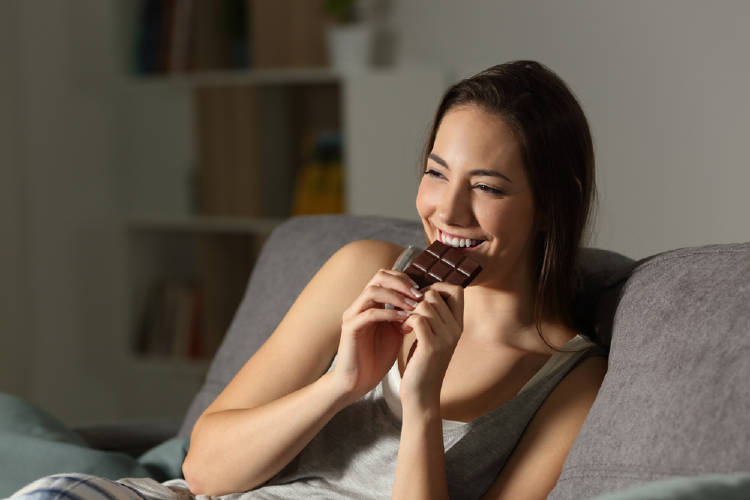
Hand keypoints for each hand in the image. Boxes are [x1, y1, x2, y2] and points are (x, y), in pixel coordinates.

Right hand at [333, 269, 422, 402]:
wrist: (358, 381)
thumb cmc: (377, 357)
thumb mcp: (396, 332)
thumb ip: (405, 316)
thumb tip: (423, 304)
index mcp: (371, 303)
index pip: (386, 277)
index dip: (405, 280)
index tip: (422, 291)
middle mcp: (360, 304)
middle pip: (379, 277)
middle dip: (401, 283)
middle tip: (419, 294)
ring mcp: (353, 315)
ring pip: (373, 291)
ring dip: (396, 296)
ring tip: (413, 306)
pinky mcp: (350, 328)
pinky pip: (369, 313)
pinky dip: (389, 313)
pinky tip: (403, 320)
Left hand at [399, 282, 463, 409]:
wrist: (422, 394)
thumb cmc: (423, 362)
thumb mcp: (434, 336)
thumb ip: (435, 316)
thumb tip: (425, 291)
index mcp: (459, 324)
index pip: (457, 289)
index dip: (438, 286)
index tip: (422, 297)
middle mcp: (456, 329)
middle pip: (435, 294)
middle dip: (416, 299)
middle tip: (408, 313)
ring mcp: (445, 337)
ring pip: (424, 304)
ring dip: (409, 310)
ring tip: (404, 324)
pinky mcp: (431, 346)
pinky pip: (417, 318)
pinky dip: (405, 320)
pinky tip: (403, 330)